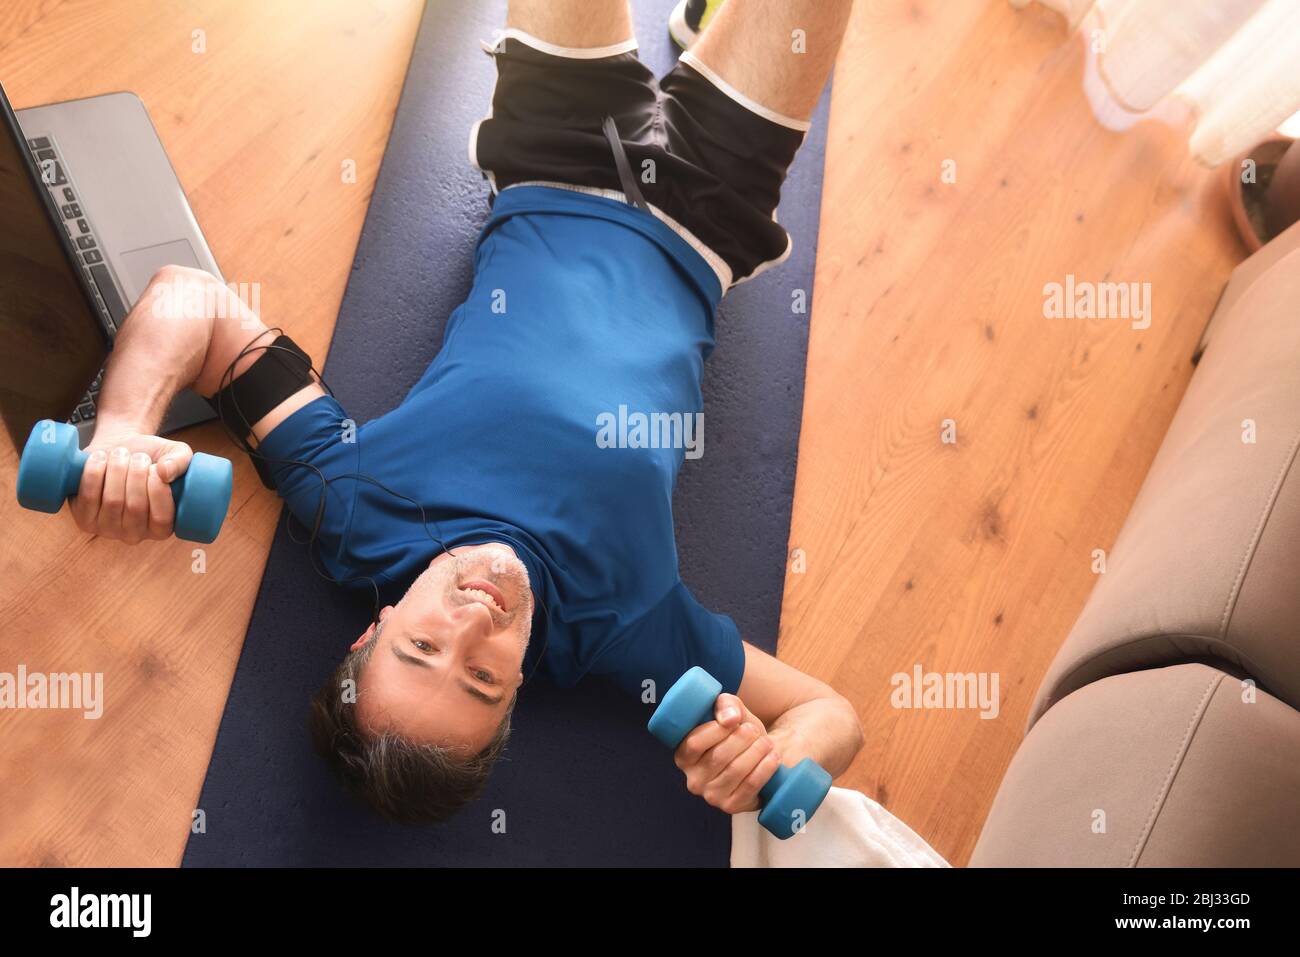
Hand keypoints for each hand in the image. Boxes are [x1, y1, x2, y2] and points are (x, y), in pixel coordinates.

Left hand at [69, 431, 193, 543]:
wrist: (118, 449)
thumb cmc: (151, 457)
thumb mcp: (175, 454)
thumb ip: (180, 461)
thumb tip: (165, 472)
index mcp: (162, 528)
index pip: (162, 518)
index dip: (159, 490)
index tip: (156, 467)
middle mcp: (135, 535)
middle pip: (135, 507)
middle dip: (137, 474)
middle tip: (139, 456)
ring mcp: (107, 530)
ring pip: (113, 500)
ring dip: (117, 469)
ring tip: (121, 453)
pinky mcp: (84, 519)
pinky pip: (89, 496)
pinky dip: (94, 472)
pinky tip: (101, 457)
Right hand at [673, 693, 782, 814]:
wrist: (757, 755)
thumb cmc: (737, 732)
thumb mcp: (729, 711)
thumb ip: (725, 705)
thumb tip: (730, 718)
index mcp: (683, 756)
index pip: (694, 743)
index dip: (717, 729)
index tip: (736, 720)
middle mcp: (693, 780)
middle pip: (718, 757)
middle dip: (742, 739)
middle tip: (754, 730)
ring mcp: (711, 796)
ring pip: (736, 770)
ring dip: (756, 751)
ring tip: (766, 741)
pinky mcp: (732, 806)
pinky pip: (750, 785)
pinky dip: (765, 768)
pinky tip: (773, 756)